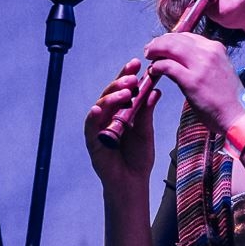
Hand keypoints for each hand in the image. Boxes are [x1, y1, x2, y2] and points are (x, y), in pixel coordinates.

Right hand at [84, 59, 159, 188]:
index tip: (138, 63)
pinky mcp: (93, 142)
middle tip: (132, 77)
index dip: (128, 75)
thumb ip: (146, 112)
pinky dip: (93, 117)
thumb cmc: (138, 157)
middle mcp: (108, 116)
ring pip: (101, 107)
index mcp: (121, 111)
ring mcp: (99, 128)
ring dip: (111, 98)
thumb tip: (154, 91)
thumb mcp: (145, 131)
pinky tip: (97, 108)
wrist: (133, 182)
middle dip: (120, 83)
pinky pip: (90, 127)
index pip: (123, 89)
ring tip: (125, 93)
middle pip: (110, 94)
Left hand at [144, 32, 244, 132]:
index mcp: (216, 48)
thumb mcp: (220, 70)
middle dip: (160, 42)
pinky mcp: (192, 81)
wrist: (238, 117)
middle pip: (176, 38)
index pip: (188, 36)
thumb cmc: (229, 99)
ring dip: (156, 50)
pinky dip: (157, 67)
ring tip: (149, 57)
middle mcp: (209, 52)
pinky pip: (167, 66)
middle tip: (149, 50)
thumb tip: (184, 57)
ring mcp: (201, 65)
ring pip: (170, 48)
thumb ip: (205, 60)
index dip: (171, 38)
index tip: (162, 45)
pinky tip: (153, 72)